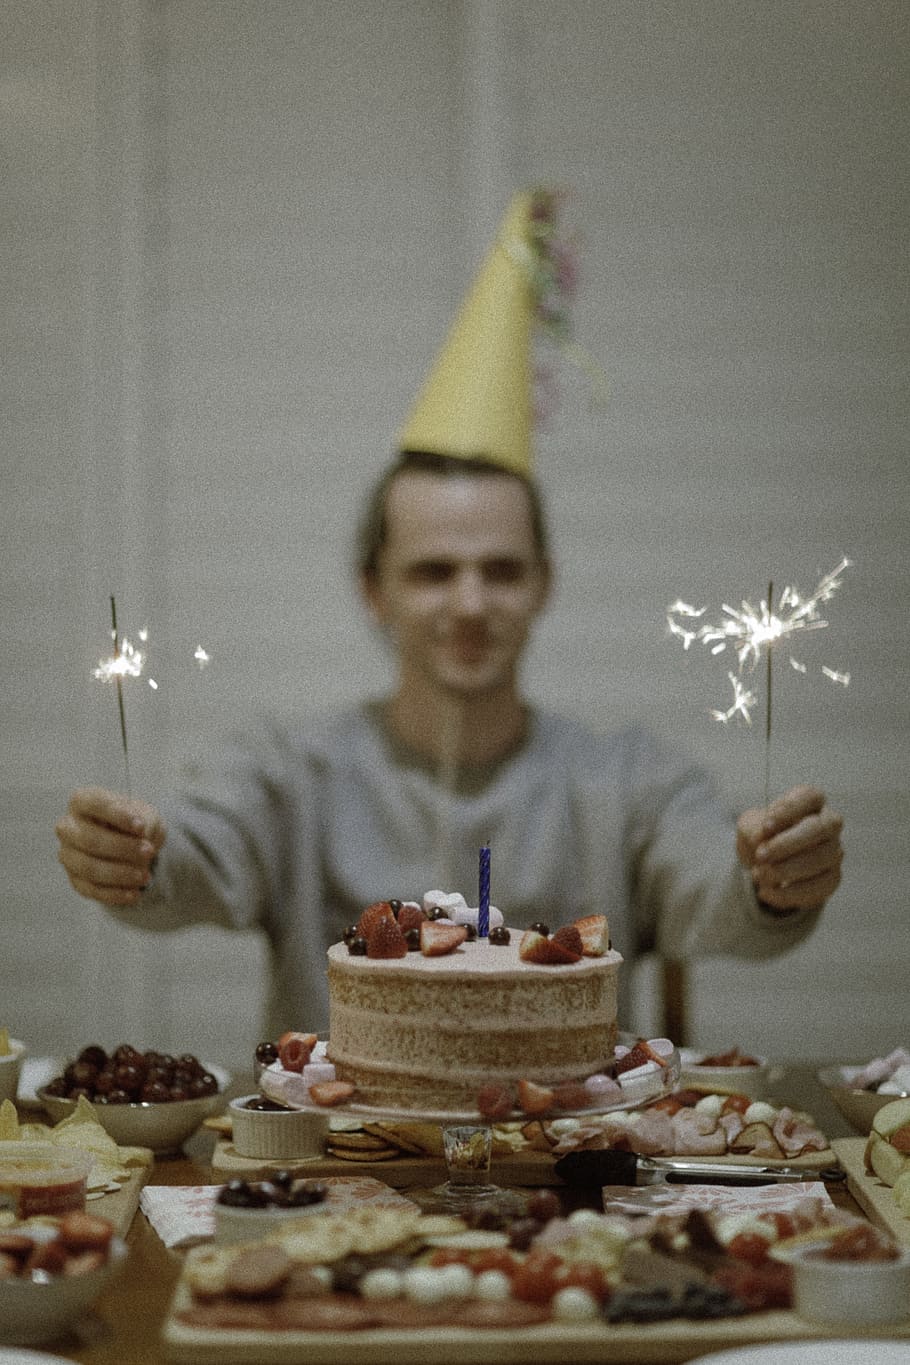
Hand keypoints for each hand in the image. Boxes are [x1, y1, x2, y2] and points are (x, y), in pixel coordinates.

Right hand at [55, 787, 165, 906]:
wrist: (133, 843)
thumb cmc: (135, 822)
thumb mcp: (147, 815)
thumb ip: (144, 821)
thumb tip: (140, 836)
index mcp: (82, 801)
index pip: (92, 804)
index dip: (116, 816)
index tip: (140, 826)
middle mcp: (68, 827)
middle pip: (88, 839)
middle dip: (121, 848)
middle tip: (148, 852)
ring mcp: (68, 855)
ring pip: (88, 868)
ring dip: (119, 874)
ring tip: (145, 876)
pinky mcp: (75, 879)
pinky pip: (91, 890)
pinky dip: (114, 893)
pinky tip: (134, 893)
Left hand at [736, 784, 842, 912]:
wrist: (763, 862)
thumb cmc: (760, 835)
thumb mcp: (749, 826)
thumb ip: (754, 828)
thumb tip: (763, 840)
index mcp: (810, 802)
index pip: (811, 797)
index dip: (790, 810)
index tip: (765, 826)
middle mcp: (828, 824)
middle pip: (819, 828)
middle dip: (788, 844)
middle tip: (761, 855)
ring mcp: (834, 851)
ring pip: (821, 859)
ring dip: (786, 870)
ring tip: (758, 874)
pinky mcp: (832, 878)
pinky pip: (818, 887)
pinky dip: (789, 893)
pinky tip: (765, 892)